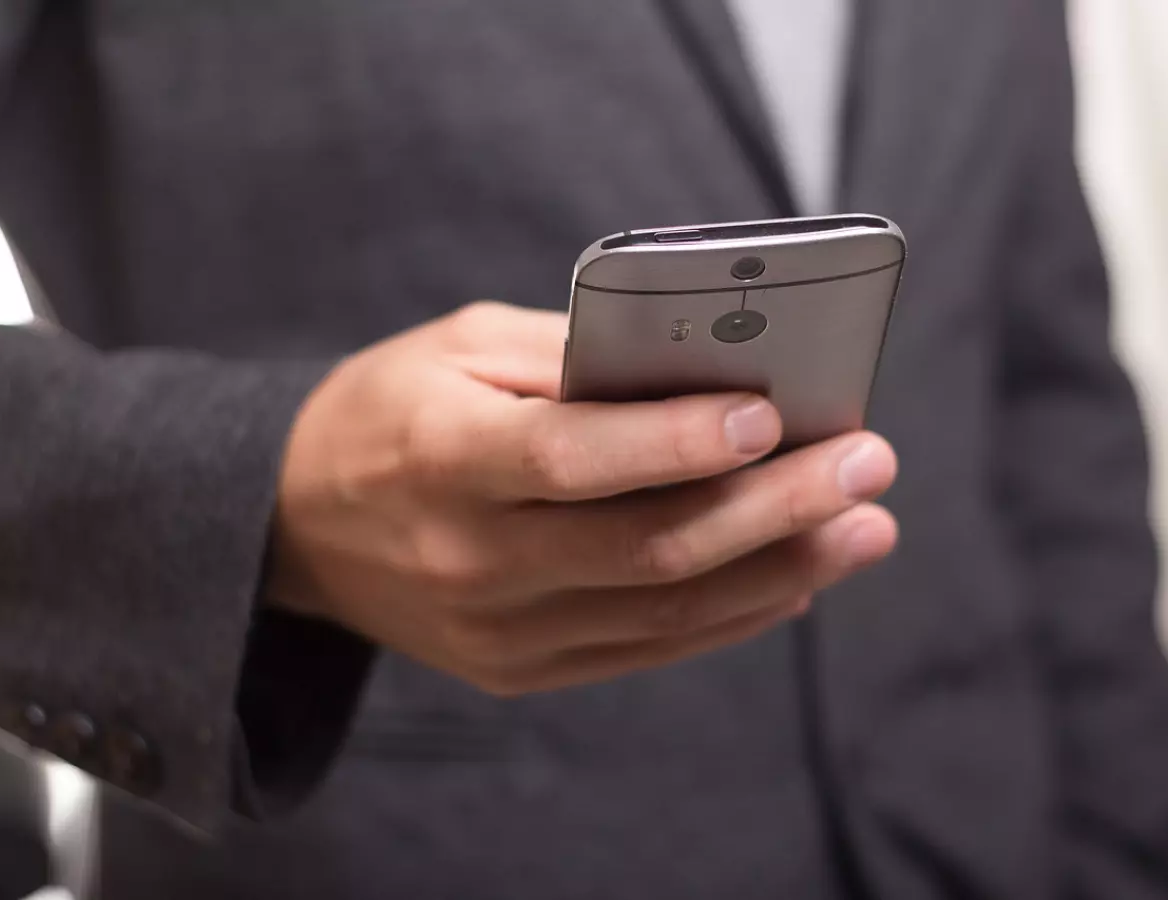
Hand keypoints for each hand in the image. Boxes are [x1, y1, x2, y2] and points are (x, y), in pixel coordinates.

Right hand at [270, 302, 897, 694]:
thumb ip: (571, 355)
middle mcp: (471, 558)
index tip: (772, 413)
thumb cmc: (389, 411)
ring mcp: (496, 630)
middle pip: (646, 547)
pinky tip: (795, 578)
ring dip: (779, 570)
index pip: (572, 460)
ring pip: (663, 611)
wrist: (299, 525)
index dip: (675, 442)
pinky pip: (644, 650)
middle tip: (868, 464)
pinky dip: (729, 614)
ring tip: (863, 527)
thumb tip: (701, 372)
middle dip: (773, 507)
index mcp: (442, 458)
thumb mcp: (458, 348)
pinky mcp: (519, 668)